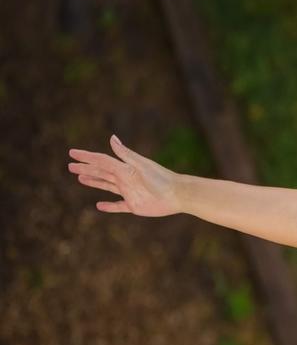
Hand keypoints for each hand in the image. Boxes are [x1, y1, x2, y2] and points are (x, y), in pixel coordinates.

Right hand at [68, 135, 183, 216]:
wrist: (178, 194)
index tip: (71, 153)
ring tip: (80, 178)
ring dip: (94, 182)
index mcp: (124, 168)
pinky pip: (118, 206)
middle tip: (70, 166)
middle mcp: (124, 178)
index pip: (101, 160)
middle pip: (101, 172)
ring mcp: (128, 192)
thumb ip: (125, 154)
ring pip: (107, 186)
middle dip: (86, 168)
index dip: (86, 156)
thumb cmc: (160, 178)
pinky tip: (99, 205)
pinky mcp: (134, 205)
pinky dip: (109, 206)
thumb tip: (111, 138)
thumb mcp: (139, 165)